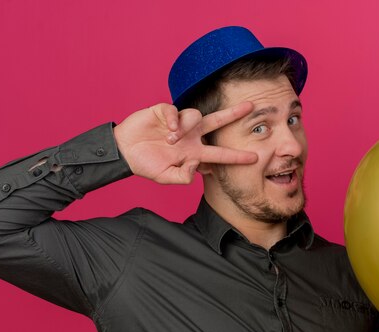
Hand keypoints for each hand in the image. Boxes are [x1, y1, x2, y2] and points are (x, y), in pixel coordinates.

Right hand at [114, 102, 256, 183]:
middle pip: (217, 122)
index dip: (236, 156)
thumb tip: (195, 166)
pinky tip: (168, 129)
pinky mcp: (164, 113)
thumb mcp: (166, 177)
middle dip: (233, 114)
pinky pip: (175, 111)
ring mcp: (179, 123)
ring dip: (186, 128)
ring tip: (170, 140)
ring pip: (195, 116)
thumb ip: (182, 177)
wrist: (124, 152)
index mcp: (194, 152)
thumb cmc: (146, 164)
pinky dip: (174, 119)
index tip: (254, 158)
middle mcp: (190, 135)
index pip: (220, 153)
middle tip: (251, 106)